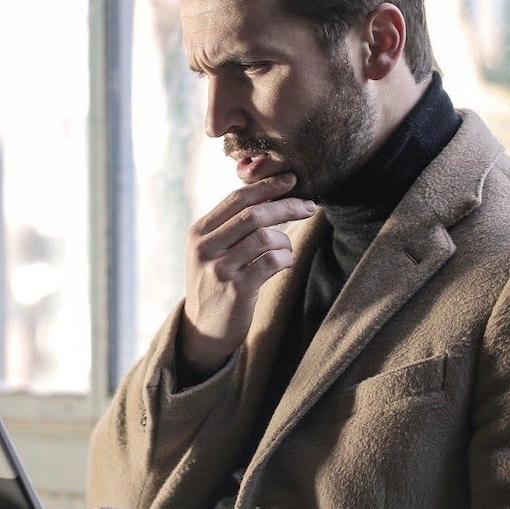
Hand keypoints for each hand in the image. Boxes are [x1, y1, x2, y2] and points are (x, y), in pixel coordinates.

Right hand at [180, 174, 315, 376]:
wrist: (202, 329)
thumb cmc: (216, 283)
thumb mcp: (212, 251)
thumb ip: (232, 226)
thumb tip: (271, 196)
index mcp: (199, 232)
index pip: (237, 199)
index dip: (267, 186)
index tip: (291, 179)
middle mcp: (205, 247)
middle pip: (253, 215)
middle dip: (286, 206)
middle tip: (309, 206)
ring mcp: (219, 269)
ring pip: (265, 237)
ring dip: (285, 240)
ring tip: (286, 249)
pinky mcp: (236, 290)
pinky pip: (271, 262)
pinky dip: (286, 258)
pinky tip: (285, 263)